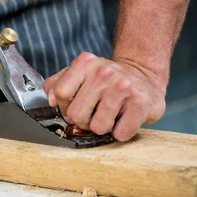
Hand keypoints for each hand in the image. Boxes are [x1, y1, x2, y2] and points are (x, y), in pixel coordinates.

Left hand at [43, 53, 165, 140]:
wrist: (145, 78)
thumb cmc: (108, 81)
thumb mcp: (81, 74)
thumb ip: (59, 83)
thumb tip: (51, 100)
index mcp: (86, 63)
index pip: (60, 93)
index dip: (65, 107)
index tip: (74, 106)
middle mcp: (104, 71)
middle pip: (76, 114)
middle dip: (84, 121)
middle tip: (95, 113)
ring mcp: (123, 86)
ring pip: (98, 127)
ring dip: (104, 127)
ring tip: (111, 114)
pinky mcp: (141, 102)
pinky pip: (120, 133)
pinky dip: (121, 132)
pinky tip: (125, 118)